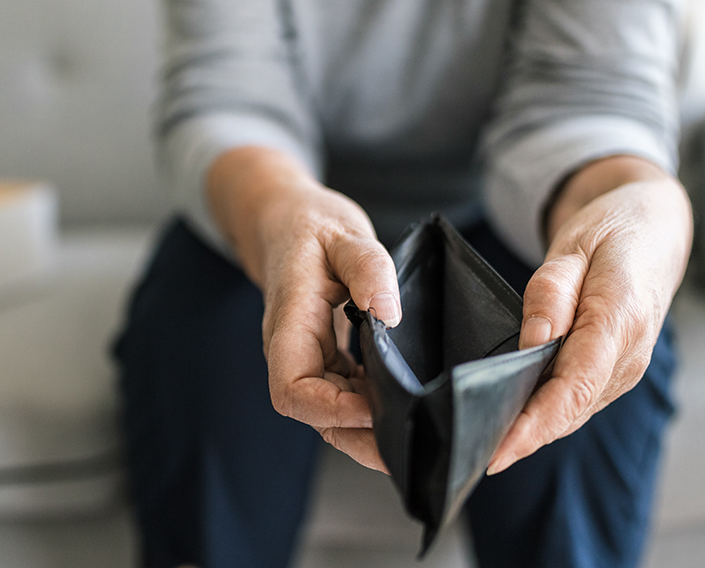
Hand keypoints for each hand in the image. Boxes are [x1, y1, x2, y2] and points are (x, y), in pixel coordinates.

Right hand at [206, 147, 396, 472]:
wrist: (287, 222)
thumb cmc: (309, 228)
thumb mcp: (342, 234)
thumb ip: (367, 266)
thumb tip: (388, 311)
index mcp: (289, 327)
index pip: (293, 391)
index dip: (331, 410)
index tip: (375, 406)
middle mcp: (294, 352)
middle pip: (317, 416)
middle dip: (360, 436)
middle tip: (413, 441)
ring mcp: (310, 359)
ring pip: (333, 412)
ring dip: (370, 427)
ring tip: (417, 428)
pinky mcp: (327, 359)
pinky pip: (346, 394)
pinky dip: (373, 405)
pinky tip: (405, 400)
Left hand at [486, 156, 692, 474]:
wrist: (652, 232)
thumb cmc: (612, 233)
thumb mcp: (574, 246)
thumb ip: (551, 294)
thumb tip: (533, 343)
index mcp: (622, 319)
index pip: (575, 385)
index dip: (535, 424)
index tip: (499, 449)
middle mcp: (629, 355)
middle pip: (569, 409)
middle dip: (522, 437)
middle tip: (470, 454)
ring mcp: (624, 369)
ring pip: (571, 412)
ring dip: (530, 432)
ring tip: (481, 446)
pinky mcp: (613, 374)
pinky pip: (575, 402)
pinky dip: (543, 416)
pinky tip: (510, 424)